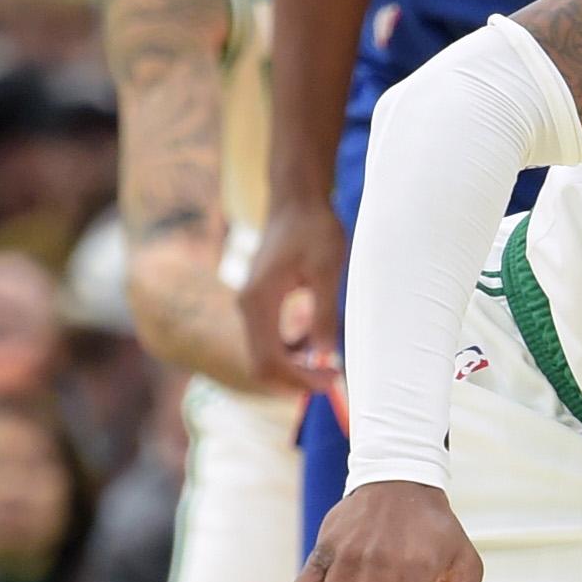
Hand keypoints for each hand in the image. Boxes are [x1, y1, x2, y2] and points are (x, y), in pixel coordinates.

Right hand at [238, 203, 346, 395]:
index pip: (269, 360)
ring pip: (265, 355)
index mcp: (259, 301)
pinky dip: (291, 350)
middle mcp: (248, 306)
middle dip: (295, 380)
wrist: (297, 201)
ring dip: (294, 367)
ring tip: (329, 361)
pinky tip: (315, 341)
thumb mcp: (326, 271)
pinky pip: (269, 340)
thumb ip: (324, 314)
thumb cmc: (314, 230)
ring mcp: (251, 305)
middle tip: (333, 379)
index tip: (332, 381)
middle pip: (261, 364)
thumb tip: (324, 356)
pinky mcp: (260, 303)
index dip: (299, 379)